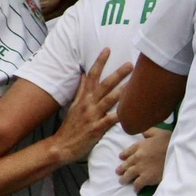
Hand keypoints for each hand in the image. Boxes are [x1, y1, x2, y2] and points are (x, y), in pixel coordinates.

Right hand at [52, 47, 129, 161]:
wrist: (61, 146)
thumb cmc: (71, 126)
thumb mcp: (74, 105)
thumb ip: (81, 89)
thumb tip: (84, 73)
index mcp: (84, 98)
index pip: (91, 75)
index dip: (99, 62)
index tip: (107, 49)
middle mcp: (88, 104)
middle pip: (104, 85)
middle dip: (117, 74)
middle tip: (130, 64)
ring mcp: (92, 116)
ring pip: (109, 100)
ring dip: (122, 91)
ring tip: (134, 83)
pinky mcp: (96, 129)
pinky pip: (110, 121)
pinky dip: (120, 116)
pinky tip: (130, 112)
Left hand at [117, 127, 171, 190]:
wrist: (176, 154)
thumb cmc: (169, 141)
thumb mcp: (159, 132)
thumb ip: (149, 132)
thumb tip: (143, 134)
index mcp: (140, 146)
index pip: (128, 151)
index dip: (124, 155)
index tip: (121, 157)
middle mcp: (137, 157)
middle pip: (126, 164)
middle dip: (121, 168)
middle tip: (118, 172)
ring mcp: (141, 168)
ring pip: (128, 175)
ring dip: (124, 179)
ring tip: (122, 181)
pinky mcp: (146, 178)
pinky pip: (137, 184)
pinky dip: (136, 187)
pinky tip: (135, 190)